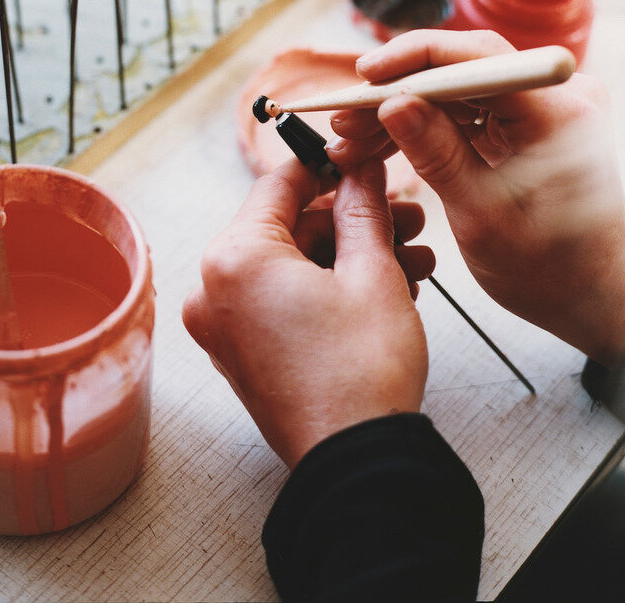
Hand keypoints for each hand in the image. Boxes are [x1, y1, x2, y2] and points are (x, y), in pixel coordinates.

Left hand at [182, 157, 431, 468]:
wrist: (357, 464)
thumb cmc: (361, 371)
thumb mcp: (373, 271)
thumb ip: (362, 206)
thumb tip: (361, 169)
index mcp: (233, 258)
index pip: (279, 184)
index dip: (329, 166)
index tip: (363, 161)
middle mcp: (213, 288)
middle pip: (288, 227)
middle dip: (351, 220)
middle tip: (405, 216)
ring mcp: (222, 325)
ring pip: (291, 265)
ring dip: (349, 256)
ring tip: (412, 257)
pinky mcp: (240, 353)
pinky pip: (282, 299)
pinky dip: (327, 288)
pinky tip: (386, 287)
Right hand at [330, 30, 624, 367]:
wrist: (593, 296)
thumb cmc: (551, 268)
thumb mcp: (482, 215)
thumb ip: (436, 153)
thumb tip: (392, 103)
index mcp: (558, 112)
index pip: (476, 56)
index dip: (412, 59)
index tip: (364, 76)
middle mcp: (555, 96)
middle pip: (458, 70)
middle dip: (395, 93)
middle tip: (343, 120)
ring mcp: (540, 108)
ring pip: (452, 91)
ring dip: (400, 114)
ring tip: (350, 142)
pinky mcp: (524, 124)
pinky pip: (463, 112)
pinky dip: (421, 128)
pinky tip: (377, 147)